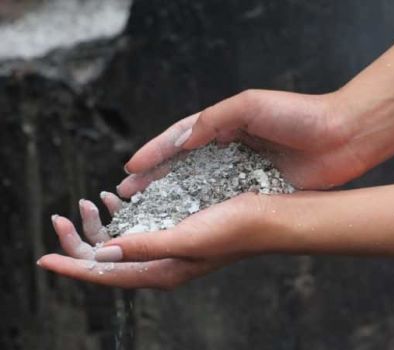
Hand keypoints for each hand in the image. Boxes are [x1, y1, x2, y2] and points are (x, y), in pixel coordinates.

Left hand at [38, 192, 285, 288]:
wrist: (265, 217)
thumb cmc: (232, 229)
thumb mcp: (186, 240)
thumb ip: (145, 248)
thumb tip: (104, 254)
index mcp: (160, 270)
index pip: (106, 274)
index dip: (73, 266)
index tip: (44, 258)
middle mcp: (160, 262)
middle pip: (107, 258)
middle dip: (80, 241)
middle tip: (62, 215)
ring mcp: (167, 245)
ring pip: (120, 241)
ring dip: (99, 225)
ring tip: (88, 201)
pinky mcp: (174, 228)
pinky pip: (137, 227)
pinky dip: (121, 215)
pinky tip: (116, 200)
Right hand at [118, 89, 365, 196]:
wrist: (343, 136)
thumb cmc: (298, 114)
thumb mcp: (249, 105)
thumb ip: (212, 120)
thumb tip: (181, 140)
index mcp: (222, 125)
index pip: (179, 139)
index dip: (153, 153)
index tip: (130, 168)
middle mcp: (226, 149)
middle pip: (181, 167)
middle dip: (154, 179)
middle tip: (126, 194)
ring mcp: (239, 171)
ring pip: (197, 187)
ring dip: (171, 198)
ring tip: (147, 210)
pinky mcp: (255, 189)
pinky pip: (222, 201)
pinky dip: (202, 210)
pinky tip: (184, 221)